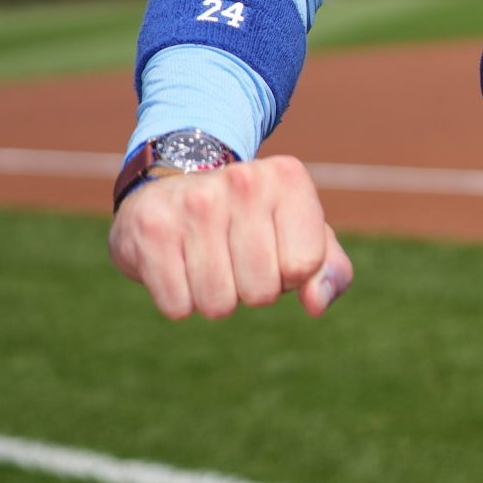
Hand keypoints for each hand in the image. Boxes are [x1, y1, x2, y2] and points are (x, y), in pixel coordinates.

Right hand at [108, 154, 351, 322]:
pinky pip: (177, 305)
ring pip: (218, 304)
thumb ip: (330, 270)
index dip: (288, 273)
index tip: (272, 247)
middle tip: (234, 256)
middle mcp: (242, 179)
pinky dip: (178, 298)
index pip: (304, 266)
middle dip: (250, 289)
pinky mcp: (152, 229)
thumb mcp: (300, 234)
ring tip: (206, 258)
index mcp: (287, 177)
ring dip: (213, 296)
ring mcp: (194, 202)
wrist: (170, 190)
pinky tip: (177, 263)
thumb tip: (316, 304)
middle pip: (262, 291)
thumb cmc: (249, 223)